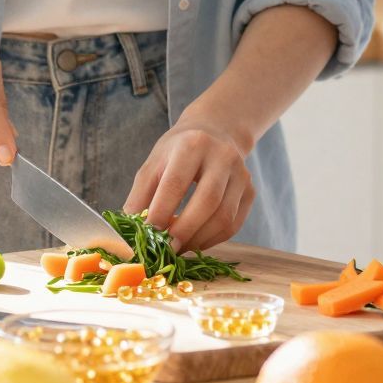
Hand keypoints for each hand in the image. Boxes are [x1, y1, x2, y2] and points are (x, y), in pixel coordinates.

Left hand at [122, 122, 255, 253]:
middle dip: (184, 231)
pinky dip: (212, 240)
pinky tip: (195, 242)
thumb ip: (140, 196)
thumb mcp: (154, 163)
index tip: (147, 235)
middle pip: (207, 201)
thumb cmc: (178, 151)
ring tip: (179, 248)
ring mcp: (241, 174)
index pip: (177, 183)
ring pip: (224, 217)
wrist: (215, 132)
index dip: (161, 212)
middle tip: (167, 250)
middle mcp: (222, 156)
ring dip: (199, 240)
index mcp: (192, 144)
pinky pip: (233, 225)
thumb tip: (131, 232)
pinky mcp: (250, 192)